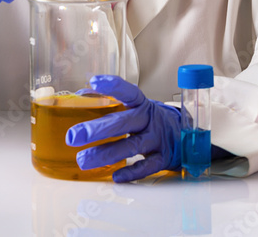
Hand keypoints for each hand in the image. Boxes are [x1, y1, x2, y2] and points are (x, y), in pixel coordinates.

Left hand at [66, 75, 181, 182]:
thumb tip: (80, 96)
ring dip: (105, 154)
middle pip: (122, 122)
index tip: (94, 81)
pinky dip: (132, 172)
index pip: (128, 92)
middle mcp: (149, 120)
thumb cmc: (149, 120)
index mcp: (140, 104)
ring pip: (130, 146)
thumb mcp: (134, 107)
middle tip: (73, 136)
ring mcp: (157, 140)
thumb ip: (108, 102)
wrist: (185, 136)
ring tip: (83, 160)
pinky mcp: (163, 159)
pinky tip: (116, 176)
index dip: (113, 86)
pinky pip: (147, 166)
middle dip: (96, 129)